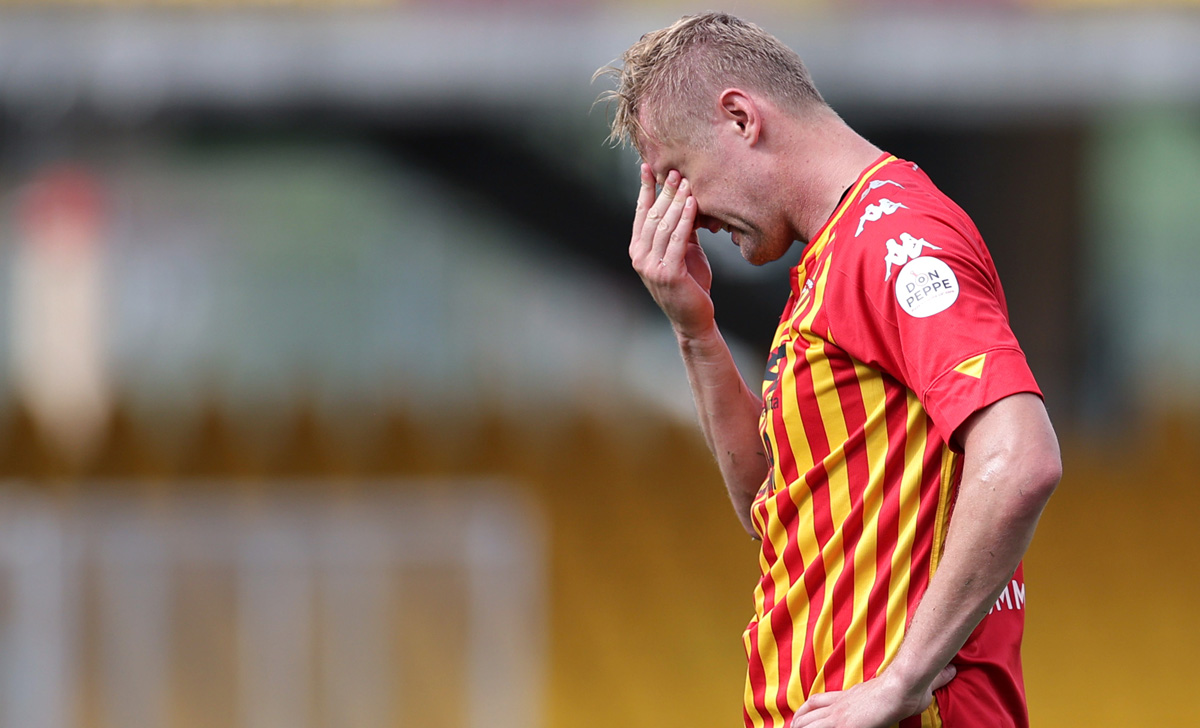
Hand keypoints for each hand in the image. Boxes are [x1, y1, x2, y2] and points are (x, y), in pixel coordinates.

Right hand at [628, 164, 713, 338]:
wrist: (694, 318)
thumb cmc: (689, 284)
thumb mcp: (683, 251)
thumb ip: (679, 229)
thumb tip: (683, 199)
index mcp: (639, 249)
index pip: (641, 213)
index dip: (645, 189)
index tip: (648, 167)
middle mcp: (640, 257)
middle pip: (653, 216)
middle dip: (664, 192)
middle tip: (675, 171)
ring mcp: (651, 266)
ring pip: (663, 226)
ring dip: (675, 202)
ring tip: (686, 183)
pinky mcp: (668, 274)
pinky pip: (677, 240)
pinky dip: (685, 219)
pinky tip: (693, 204)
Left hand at [788, 664, 955, 727]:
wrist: (903, 683)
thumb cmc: (910, 686)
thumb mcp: (918, 687)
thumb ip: (933, 680)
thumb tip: (953, 670)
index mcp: (851, 695)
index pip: (818, 700)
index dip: (806, 709)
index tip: (800, 716)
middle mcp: (840, 703)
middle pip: (806, 712)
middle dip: (798, 723)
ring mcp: (839, 714)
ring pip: (805, 723)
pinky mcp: (842, 724)